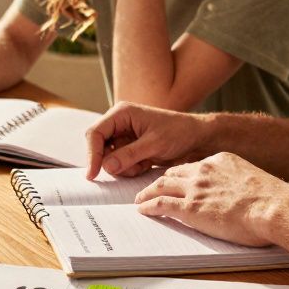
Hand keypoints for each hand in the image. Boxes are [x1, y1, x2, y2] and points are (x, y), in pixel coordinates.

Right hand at [85, 101, 212, 178]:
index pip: (96, 133)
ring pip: (109, 159)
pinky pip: (120, 164)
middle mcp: (119, 124)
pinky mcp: (130, 149)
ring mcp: (124, 137)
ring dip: (124, 167)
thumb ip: (129, 155)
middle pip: (100, 148)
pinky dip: (131, 169)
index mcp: (122, 114)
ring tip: (144, 164)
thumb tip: (106, 166)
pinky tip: (147, 164)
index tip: (93, 174)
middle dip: (113, 162)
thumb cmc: (179, 132)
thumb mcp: (154, 144)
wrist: (197, 139)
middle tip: (132, 168)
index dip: (92, 154)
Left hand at [134, 155, 288, 246]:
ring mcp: (195, 188)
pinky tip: (143, 210)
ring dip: (148, 192)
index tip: (176, 180)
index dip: (182, 174)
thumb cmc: (272, 201)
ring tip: (140, 199)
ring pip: (162, 185)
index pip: (193, 166)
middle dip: (160, 180)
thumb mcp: (254, 182)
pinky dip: (149, 206)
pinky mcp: (190, 207)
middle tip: (151, 188)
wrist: (273, 206)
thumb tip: (242, 199)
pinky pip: (161, 204)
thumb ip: (240, 185)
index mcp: (221, 161)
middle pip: (173, 172)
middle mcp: (204, 170)